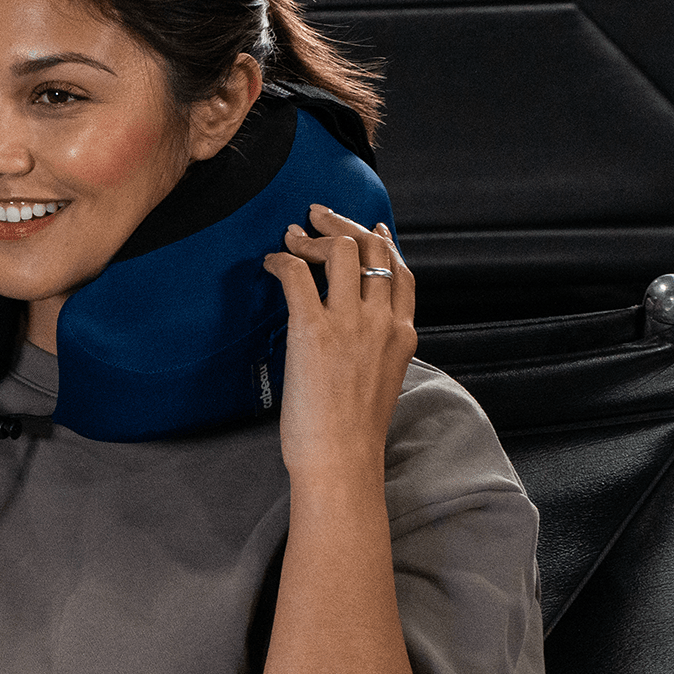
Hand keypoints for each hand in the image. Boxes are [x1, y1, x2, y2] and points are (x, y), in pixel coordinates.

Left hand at [263, 204, 414, 479]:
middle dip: (344, 224)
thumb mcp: (381, 385)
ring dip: (312, 236)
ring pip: (340, 250)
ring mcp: (349, 322)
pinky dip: (282, 259)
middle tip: (318, 214)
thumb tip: (354, 340)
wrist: (342, 459)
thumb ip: (375, 353)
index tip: (371, 228)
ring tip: (291, 236)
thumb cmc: (354, 436)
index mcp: (402, 336)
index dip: (384, 244)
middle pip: (372, 249)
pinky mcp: (312, 329)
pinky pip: (297, 273)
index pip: (401, 273)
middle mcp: (381, 322)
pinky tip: (271, 263)